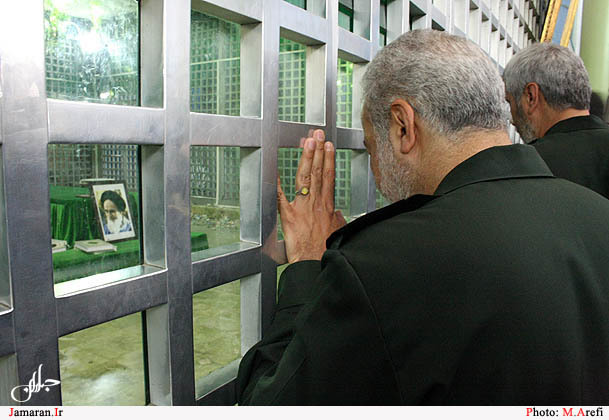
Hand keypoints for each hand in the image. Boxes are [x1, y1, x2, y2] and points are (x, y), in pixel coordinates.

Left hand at [278, 129, 346, 262]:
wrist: (316, 264)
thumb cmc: (327, 252)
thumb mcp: (338, 232)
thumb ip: (336, 219)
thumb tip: (336, 213)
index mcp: (328, 206)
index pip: (328, 177)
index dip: (328, 159)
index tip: (328, 145)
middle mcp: (316, 203)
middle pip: (317, 172)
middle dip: (318, 151)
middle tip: (317, 134)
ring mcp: (302, 208)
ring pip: (305, 178)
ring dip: (306, 158)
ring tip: (307, 141)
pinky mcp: (288, 217)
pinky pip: (280, 197)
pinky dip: (277, 183)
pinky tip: (275, 170)